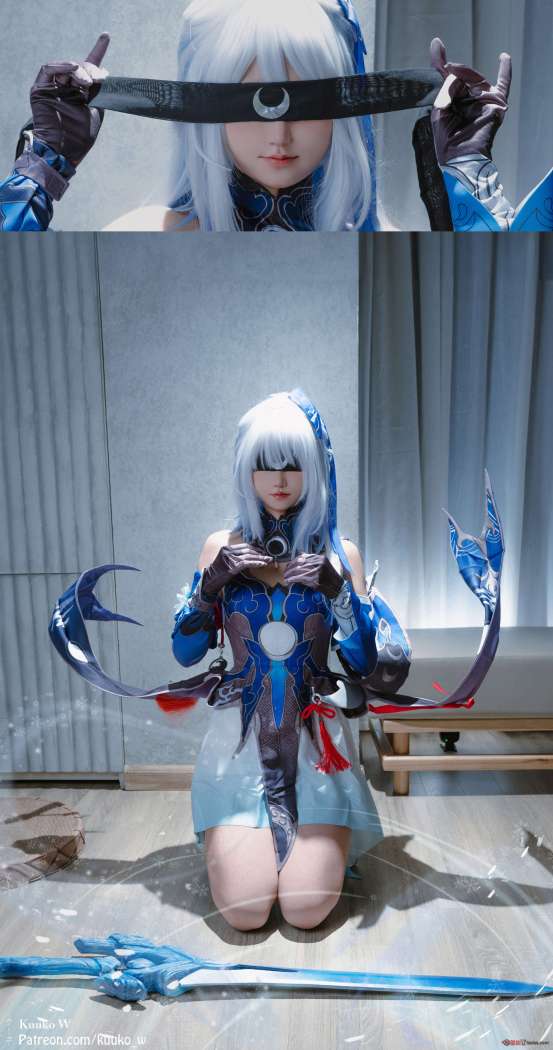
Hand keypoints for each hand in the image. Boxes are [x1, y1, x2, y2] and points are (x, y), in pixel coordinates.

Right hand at [29, 33, 109, 166]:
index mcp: (78, 93)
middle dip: (91, 68)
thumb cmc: (80, 138)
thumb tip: (104, 72)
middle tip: (99, 79)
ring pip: (66, 66)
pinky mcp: (40, 89)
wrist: (63, 152)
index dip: (97, 51)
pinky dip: (64, 67)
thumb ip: (99, 93)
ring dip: (80, 70)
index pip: (87, 68)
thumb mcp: (96, 112)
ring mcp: (52, 88)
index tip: (106, 36)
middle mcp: (65, 88)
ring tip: (88, 82)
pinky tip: (75, 71)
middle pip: (79, 66)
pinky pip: (49, 69)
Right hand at [202, 543, 272, 597]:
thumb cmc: (218, 573)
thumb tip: (248, 557)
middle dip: (259, 553)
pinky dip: (256, 563)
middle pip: (247, 550)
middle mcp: (228, 551)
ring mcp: (230, 558)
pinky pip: (247, 563)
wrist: (209, 581)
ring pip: (249, 556)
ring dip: (260, 558)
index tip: (262, 552)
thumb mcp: (226, 562)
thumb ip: (235, 557)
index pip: (244, 546)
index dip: (255, 548)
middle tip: (268, 556)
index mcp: (226, 548)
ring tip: (268, 560)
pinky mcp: (232, 566)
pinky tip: (262, 564)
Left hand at [282, 553, 343, 599]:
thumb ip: (313, 561)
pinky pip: (301, 579)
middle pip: (299, 564)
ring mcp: (318, 571)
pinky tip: (289, 581)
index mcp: (321, 558)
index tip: (288, 566)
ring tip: (285, 578)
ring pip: (299, 571)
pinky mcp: (316, 580)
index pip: (303, 557)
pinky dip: (293, 579)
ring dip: (290, 574)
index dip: (293, 562)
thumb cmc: (331, 578)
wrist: (339, 588)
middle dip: (290, 569)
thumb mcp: (323, 565)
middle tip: (285, 573)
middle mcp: (319, 562)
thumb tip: (300, 556)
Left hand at [430, 38, 511, 164]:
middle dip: (452, 75)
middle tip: (446, 76)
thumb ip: (445, 89)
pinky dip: (505, 71)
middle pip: (461, 77)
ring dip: (463, 75)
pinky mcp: (495, 103)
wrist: (461, 157)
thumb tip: (452, 73)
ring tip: (453, 83)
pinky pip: (503, 84)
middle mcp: (469, 99)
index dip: (440, 62)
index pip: (448, 78)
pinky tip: (504, 58)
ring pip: (473, 78)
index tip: (436, 45)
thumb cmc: (448, 141)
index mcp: (454, 102)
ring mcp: (483, 99)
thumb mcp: (440, 110)